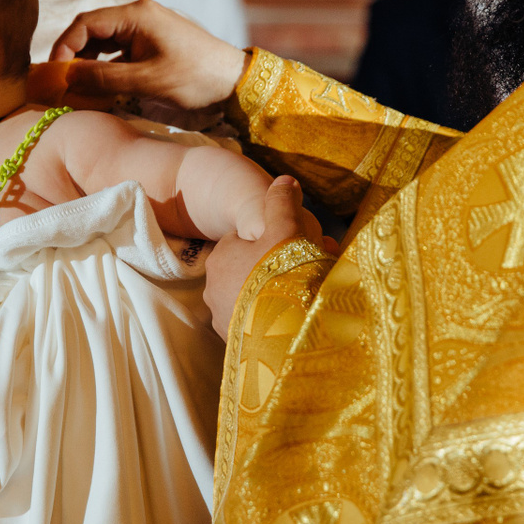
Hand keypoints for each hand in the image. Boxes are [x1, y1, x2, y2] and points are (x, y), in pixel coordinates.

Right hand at [49, 0, 247, 111]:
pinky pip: (117, 52)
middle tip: (60, 84)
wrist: (234, 82)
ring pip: (102, 42)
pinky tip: (97, 88)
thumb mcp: (147, 81)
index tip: (55, 75)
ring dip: (87, 64)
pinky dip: (104, 68)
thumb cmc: (195, 78)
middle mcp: (137, 16)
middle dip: (72, 56)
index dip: (64, 48)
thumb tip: (66, 78)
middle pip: (91, 30)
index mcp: (135, 15)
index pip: (85, 23)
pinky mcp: (150, 44)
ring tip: (76, 88)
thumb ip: (104, 78)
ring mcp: (144, 29)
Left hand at [204, 177, 334, 337]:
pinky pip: (256, 322)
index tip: (300, 248)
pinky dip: (272, 318)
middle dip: (278, 268)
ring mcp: (222, 318)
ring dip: (275, 294)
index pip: (247, 241)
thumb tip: (284, 180)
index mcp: (221, 257)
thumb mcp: (285, 229)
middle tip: (309, 271)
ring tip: (304, 297)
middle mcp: (213, 288)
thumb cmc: (280, 275)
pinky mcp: (236, 342)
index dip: (277, 241)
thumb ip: (282, 203)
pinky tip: (292, 319)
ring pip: (253, 297)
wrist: (282, 332)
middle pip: (251, 270)